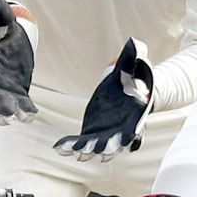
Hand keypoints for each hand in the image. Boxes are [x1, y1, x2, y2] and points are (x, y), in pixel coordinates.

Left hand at [54, 38, 153, 161]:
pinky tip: (60, 147)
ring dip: (88, 151)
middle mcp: (123, 130)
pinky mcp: (93, 134)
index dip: (130, 137)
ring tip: (77, 153)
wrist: (133, 90)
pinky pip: (81, 143)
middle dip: (107, 149)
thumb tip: (134, 44)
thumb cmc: (136, 78)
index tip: (125, 141)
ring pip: (98, 148)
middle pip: (116, 144)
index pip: (136, 129)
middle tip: (97, 152)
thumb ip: (134, 59)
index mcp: (137, 115)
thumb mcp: (135, 66)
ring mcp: (107, 134)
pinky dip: (71, 146)